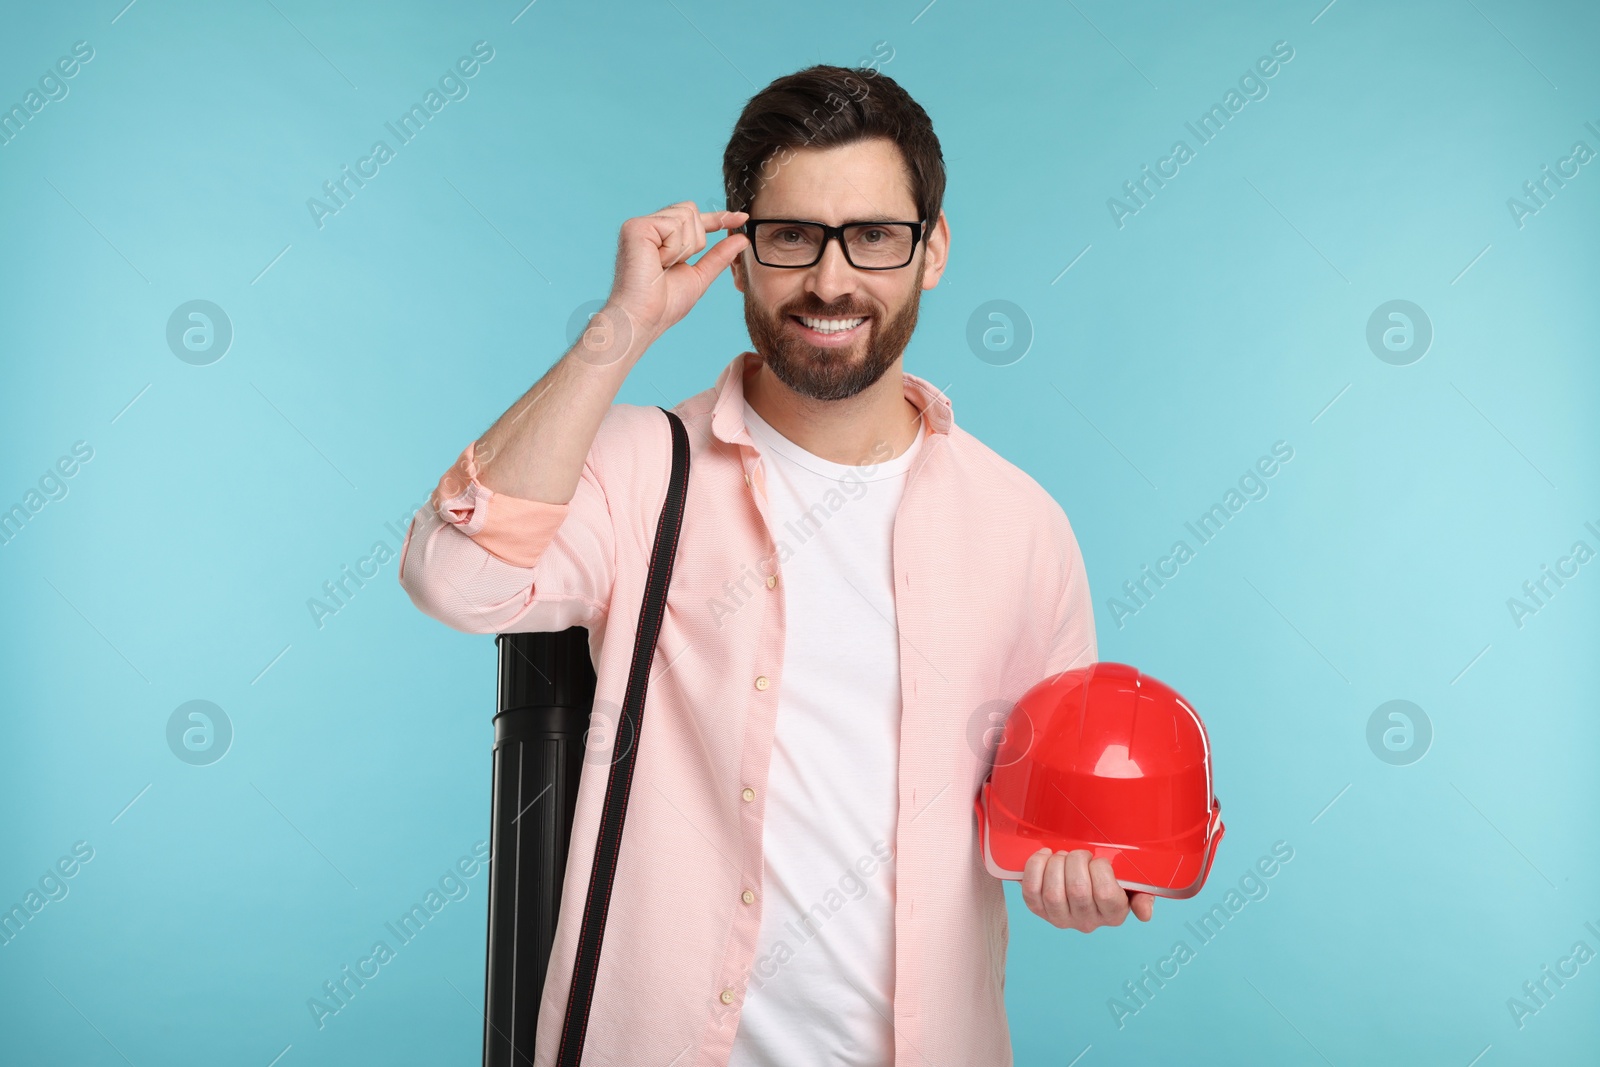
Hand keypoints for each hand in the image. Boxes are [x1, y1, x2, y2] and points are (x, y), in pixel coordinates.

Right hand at [604, 202, 748, 350]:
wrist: (643, 319)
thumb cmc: (664, 305)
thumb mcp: (699, 277)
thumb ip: (719, 256)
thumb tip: (742, 238)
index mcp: (661, 237)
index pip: (693, 218)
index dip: (718, 217)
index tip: (741, 218)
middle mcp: (649, 226)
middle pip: (691, 211)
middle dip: (696, 241)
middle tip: (675, 265)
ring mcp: (641, 225)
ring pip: (686, 217)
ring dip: (684, 248)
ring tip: (663, 266)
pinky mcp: (636, 227)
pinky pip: (674, 225)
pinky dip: (673, 249)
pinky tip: (658, 262)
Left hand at [1021, 848, 1154, 931]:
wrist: (1083, 878)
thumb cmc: (1110, 879)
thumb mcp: (1133, 884)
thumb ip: (1143, 894)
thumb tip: (1145, 915)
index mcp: (1113, 914)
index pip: (1105, 893)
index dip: (1100, 869)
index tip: (1098, 860)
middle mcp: (1086, 922)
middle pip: (1077, 890)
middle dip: (1076, 861)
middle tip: (1079, 854)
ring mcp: (1060, 918)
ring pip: (1052, 892)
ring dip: (1056, 865)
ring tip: (1062, 856)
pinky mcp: (1038, 910)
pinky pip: (1030, 891)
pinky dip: (1035, 868)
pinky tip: (1045, 857)